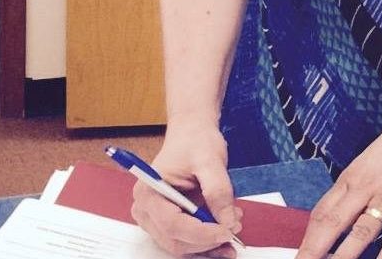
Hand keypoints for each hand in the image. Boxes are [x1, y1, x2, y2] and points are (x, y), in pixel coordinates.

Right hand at [131, 123, 242, 257]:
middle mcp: (146, 210)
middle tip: (235, 229)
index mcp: (148, 192)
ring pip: (181, 246)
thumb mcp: (210, 161)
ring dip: (209, 244)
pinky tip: (225, 236)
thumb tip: (227, 222)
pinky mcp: (168, 224)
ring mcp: (155, 219)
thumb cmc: (194, 142)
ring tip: (233, 227)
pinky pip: (186, 242)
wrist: (191, 134)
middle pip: (176, 240)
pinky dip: (206, 243)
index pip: (173, 224)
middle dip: (208, 240)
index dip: (202, 233)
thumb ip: (218, 191)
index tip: (228, 230)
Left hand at [297, 108, 381, 258]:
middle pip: (333, 223)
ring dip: (345, 256)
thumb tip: (343, 213)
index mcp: (352, 175)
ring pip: (362, 231)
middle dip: (315, 250)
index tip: (300, 254)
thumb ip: (357, 186)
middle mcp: (367, 185)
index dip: (308, 237)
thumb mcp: (371, 158)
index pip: (322, 211)